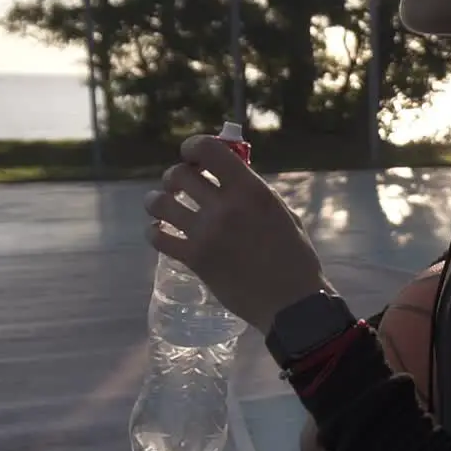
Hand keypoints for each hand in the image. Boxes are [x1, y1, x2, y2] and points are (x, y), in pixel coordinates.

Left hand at [144, 134, 331, 333]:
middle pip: (179, 175)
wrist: (291, 303)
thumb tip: (227, 177)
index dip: (193, 147)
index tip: (192, 156)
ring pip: (160, 204)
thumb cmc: (295, 257)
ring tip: (163, 207)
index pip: (209, 150)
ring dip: (157, 201)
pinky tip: (161, 232)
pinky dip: (154, 232)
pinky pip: (158, 238)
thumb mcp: (282, 213)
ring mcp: (206, 234)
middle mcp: (225, 208)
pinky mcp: (195, 260)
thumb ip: (253, 193)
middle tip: (179, 186)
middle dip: (175, 177)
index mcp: (251, 191)